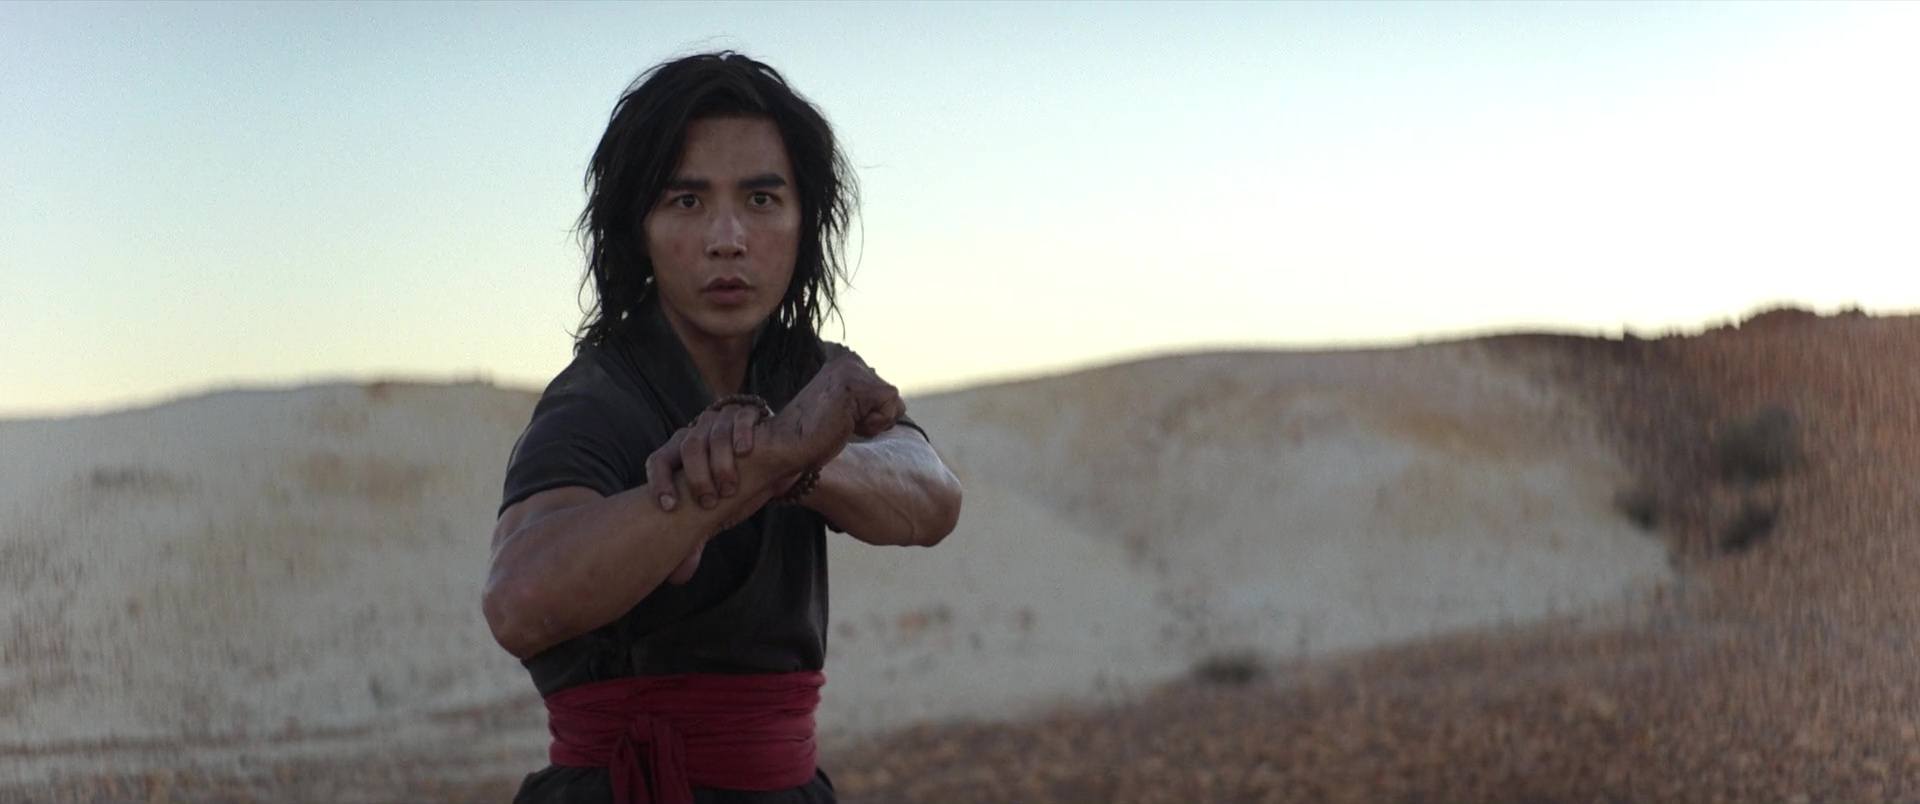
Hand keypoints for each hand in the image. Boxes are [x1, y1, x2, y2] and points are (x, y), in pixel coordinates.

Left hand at [644, 399, 767, 513]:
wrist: (776, 456)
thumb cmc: (739, 485)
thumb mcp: (714, 503)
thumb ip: (698, 522)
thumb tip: (686, 562)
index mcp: (681, 450)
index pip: (659, 461)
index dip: (659, 482)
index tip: (669, 507)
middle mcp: (698, 430)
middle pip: (689, 448)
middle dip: (697, 478)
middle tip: (709, 501)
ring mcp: (722, 419)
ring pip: (714, 435)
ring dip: (720, 465)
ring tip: (729, 489)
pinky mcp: (748, 412)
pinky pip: (740, 418)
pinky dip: (741, 434)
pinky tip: (744, 451)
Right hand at [764, 352, 905, 469]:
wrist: (785, 444)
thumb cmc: (813, 436)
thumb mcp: (845, 409)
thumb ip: (864, 400)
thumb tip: (895, 402)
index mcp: (846, 363)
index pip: (885, 393)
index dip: (870, 416)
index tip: (840, 419)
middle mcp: (850, 360)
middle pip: (893, 397)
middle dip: (874, 418)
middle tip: (840, 422)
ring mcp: (852, 369)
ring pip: (894, 403)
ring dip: (873, 423)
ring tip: (842, 422)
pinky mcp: (855, 385)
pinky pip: (891, 408)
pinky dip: (873, 425)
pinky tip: (845, 424)